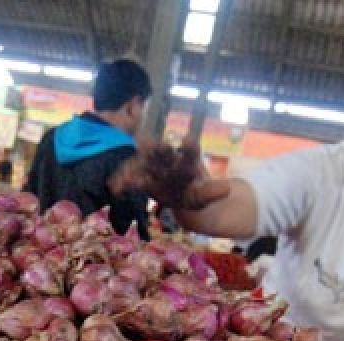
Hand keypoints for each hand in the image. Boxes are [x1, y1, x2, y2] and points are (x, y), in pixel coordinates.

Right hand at [109, 138, 234, 209]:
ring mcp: (153, 168)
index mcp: (187, 163)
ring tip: (130, 161)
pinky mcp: (139, 178)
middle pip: (165, 153)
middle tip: (159, 145)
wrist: (178, 197)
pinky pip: (131, 179)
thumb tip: (227, 190)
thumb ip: (211, 193)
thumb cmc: (191, 194)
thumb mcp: (202, 197)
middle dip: (161, 150)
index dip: (189, 148)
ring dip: (138, 161)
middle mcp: (169, 160)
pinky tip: (116, 188)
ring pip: (146, 161)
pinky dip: (123, 183)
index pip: (190, 153)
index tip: (188, 140)